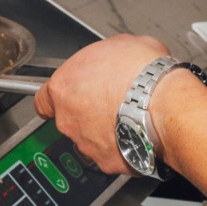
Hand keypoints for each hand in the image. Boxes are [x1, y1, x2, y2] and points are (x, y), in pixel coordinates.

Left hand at [34, 35, 169, 174]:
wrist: (162, 103)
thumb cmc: (141, 72)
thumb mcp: (122, 43)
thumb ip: (106, 54)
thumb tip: (114, 55)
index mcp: (64, 87)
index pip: (44, 99)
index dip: (58, 98)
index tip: (68, 97)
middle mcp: (68, 119)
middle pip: (70, 119)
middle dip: (88, 112)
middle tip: (111, 101)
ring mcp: (86, 144)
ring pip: (89, 139)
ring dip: (104, 131)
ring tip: (129, 117)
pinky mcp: (107, 162)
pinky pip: (111, 154)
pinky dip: (123, 146)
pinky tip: (138, 133)